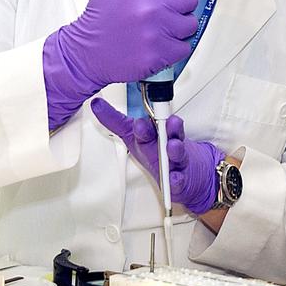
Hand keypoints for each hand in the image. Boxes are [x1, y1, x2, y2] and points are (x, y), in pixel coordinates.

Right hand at [42, 0, 197, 127]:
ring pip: (190, 24)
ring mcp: (158, 33)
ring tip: (159, 26)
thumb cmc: (100, 13)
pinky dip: (174, 46)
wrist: (87, 51)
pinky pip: (185, 47)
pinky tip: (157, 42)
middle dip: (177, 3)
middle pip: (190, 0)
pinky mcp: (160, 55)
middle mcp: (154, 8)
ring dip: (178, 25)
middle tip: (158, 9)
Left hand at [90, 98, 223, 214]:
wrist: (189, 173)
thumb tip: (96, 104)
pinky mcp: (181, 181)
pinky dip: (178, 180)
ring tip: (173, 146)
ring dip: (176, 149)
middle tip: (166, 124)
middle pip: (168, 135)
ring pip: (178, 153)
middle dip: (167, 129)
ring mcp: (175, 161)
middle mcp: (166, 145)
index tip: (138, 125)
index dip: (143, 127)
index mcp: (153, 135)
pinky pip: (180, 181)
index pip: (149, 127)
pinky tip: (175, 179)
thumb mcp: (133, 137)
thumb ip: (115, 122)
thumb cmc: (158, 153)